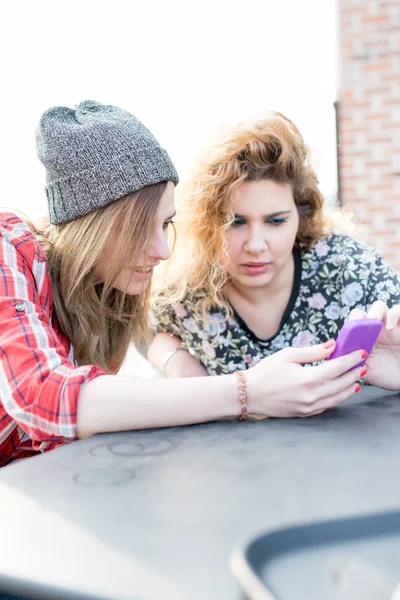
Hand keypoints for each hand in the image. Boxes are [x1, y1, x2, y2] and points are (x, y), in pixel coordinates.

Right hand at [245, 341, 364, 417]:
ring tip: (357, 379)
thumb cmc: (265, 372)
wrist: (249, 395)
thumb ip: (312, 352)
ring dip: (349, 387)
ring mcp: (309, 407)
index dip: (351, 359)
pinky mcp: (305, 413)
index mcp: (308, 379)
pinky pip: (327, 406)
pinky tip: (341, 391)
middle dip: (354, 373)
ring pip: (337, 398)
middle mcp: (311, 396)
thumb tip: (332, 345)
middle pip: (341, 384)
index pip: (338, 368)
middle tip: (362, 364)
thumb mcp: (288, 355)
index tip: (361, 352)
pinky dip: (337, 398)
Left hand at [348, 301, 399, 390]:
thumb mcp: (367, 371)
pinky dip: (394, 314)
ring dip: (374, 312)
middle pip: (360, 313)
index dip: (347, 327)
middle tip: (360, 327)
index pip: (350, 325)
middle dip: (357, 317)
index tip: (348, 336)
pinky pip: (398, 310)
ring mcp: (389, 326)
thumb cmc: (386, 375)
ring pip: (378, 306)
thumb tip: (337, 356)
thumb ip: (354, 363)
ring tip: (375, 323)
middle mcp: (373, 330)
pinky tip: (390, 327)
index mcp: (362, 339)